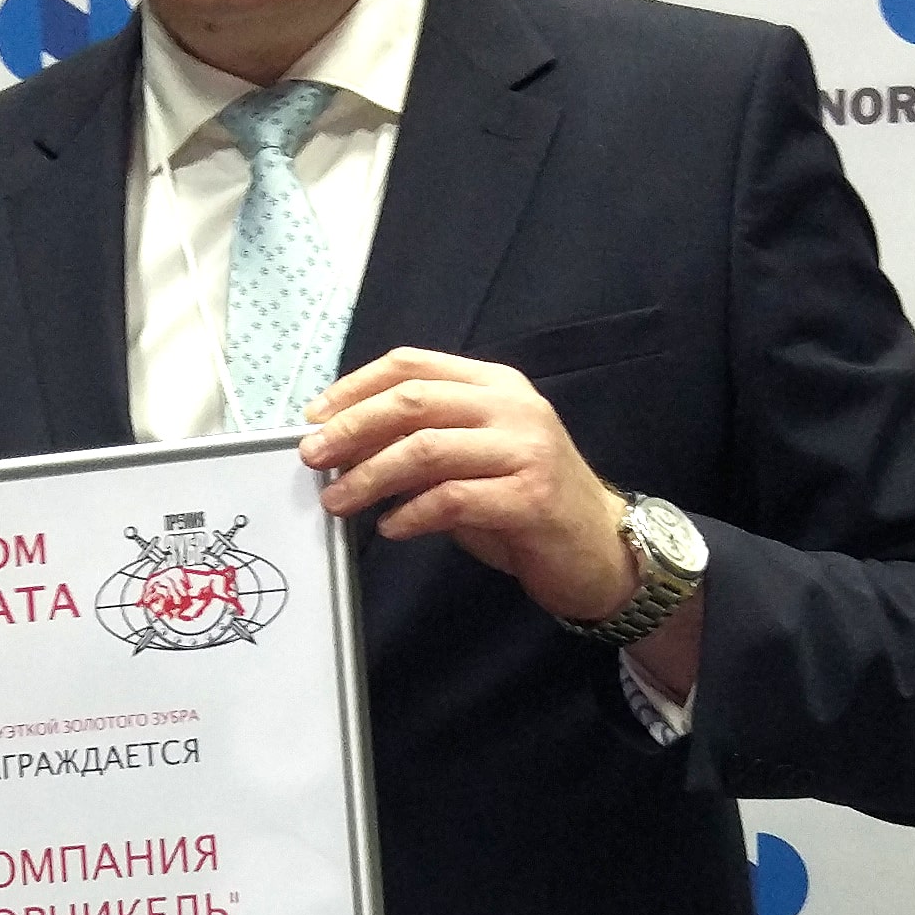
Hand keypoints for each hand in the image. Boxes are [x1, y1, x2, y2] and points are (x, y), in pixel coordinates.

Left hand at [299, 348, 635, 623]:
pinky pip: (452, 499)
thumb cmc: (527, 502)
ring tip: (337, 499)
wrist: (601, 549)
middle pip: (412, 401)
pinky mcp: (531, 498)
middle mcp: (512, 407)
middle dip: (351, 428)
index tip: (315, 416)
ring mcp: (526, 450)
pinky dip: (410, 514)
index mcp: (494, 385)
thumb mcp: (473, 459)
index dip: (355, 386)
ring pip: (425, 450)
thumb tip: (344, 447)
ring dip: (369, 476)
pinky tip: (390, 528)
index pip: (412, 364)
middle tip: (313, 457)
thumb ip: (422, 444)